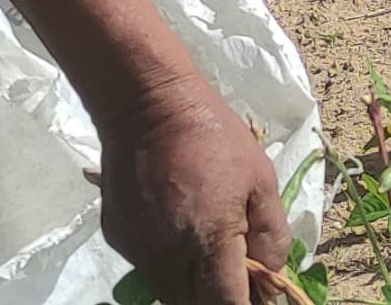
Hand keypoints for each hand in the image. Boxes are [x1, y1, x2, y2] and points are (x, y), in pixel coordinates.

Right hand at [94, 80, 288, 304]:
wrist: (146, 105)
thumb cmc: (212, 137)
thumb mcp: (260, 178)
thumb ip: (272, 234)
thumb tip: (272, 273)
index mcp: (210, 240)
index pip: (228, 304)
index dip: (245, 304)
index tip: (256, 293)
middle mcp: (169, 255)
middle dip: (217, 297)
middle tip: (234, 272)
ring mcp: (139, 249)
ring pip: (169, 292)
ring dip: (191, 286)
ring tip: (204, 250)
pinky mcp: (118, 238)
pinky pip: (148, 267)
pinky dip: (166, 263)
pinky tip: (174, 230)